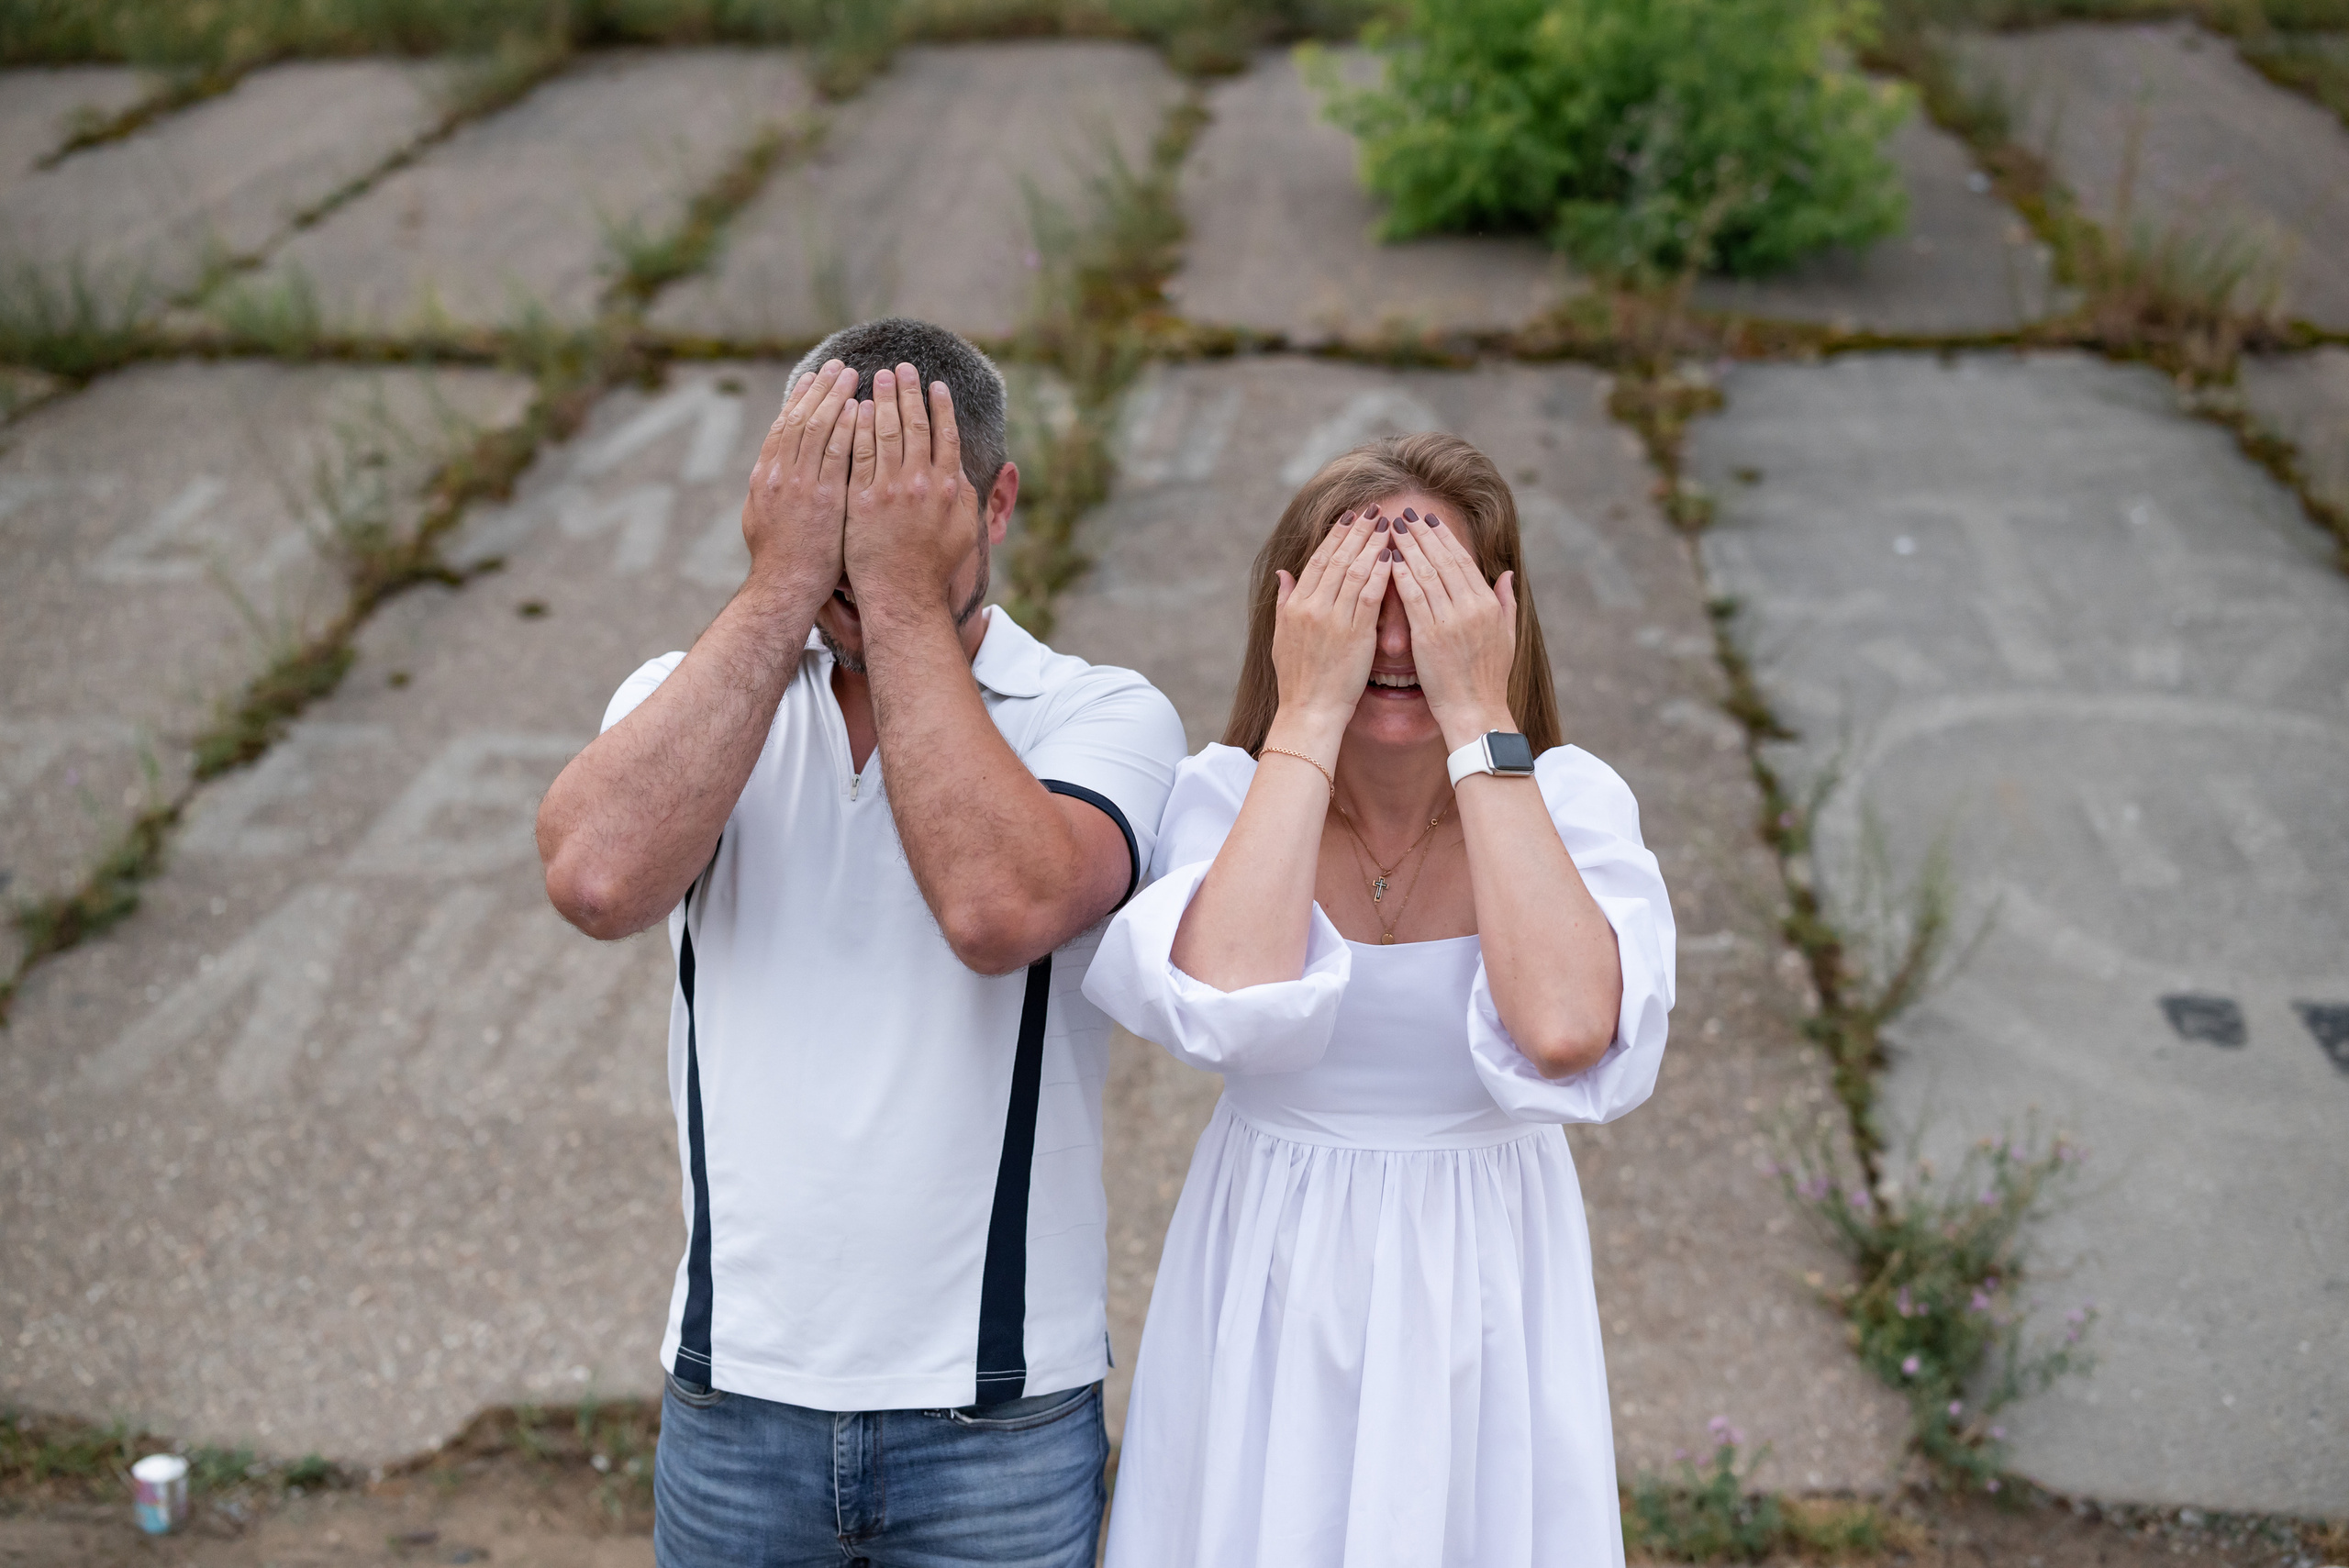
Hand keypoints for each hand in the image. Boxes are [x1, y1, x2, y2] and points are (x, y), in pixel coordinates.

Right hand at [740, 361, 858, 596]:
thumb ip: (772, 489)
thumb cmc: (779, 560)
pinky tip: (860, 408)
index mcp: (765, 475)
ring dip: (837, 398)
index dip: (800, 397)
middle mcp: (779, 474)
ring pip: (818, 428)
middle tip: (839, 365)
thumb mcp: (763, 517)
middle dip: (821, 388)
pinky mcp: (823, 498)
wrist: (784, 587)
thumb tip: (776, 468)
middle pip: (801, 417)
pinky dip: (847, 428)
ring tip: (854, 375)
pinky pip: (837, 453)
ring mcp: (800, 485)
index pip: (784, 425)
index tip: (815, 377)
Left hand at [843, 364, 974, 614]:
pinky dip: (859, 427)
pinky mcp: (863, 499)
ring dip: (883, 400)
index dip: (940, 406)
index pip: (945, 435)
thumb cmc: (934, 566)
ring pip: (887, 433)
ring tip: (877, 377)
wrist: (902, 595)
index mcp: (949, 487)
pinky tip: (857, 407)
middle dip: (908, 392)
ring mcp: (891, 490)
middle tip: (901, 367)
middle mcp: (922, 484)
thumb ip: (964, 493)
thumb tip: (958, 465)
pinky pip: (859, 453)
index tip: (934, 384)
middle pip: (915, 425)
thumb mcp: (964, 529)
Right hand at [1268, 509, 1392, 753]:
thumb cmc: (1297, 679)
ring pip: (1355, 570)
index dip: (1334, 536)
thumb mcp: (1281, 636)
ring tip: (1386, 525)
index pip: (1317, 560)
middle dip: (1356, 531)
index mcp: (1295, 605)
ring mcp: (1333, 619)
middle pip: (1337, 558)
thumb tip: (1282, 572)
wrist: (1309, 711)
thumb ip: (1283, 601)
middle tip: (1371, 510)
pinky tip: (1392, 556)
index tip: (1348, 517)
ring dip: (1372, 544)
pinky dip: (1381, 573)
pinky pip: (1370, 595)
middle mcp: (1312, 607)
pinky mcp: (1355, 634)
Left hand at [1388, 506, 1516, 746]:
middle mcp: (1470, 607)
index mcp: (1487, 604)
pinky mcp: (1429, 636)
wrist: (1477, 712)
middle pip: (1442, 560)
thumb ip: (1505, 601)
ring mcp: (1449, 620)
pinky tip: (1388, 559)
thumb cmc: (1490, 679)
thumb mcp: (1507, 636)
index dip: (1444, 538)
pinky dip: (1399, 575)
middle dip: (1422, 534)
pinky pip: (1412, 598)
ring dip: (1407, 547)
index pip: (1462, 561)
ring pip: (1425, 573)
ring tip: (1392, 528)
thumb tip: (1505, 573)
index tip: (1429, 521)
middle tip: (1405, 514)